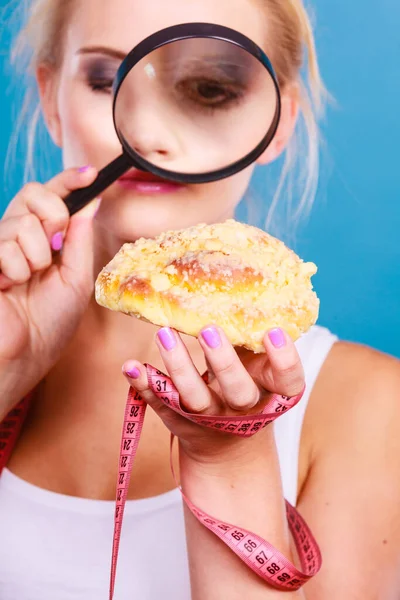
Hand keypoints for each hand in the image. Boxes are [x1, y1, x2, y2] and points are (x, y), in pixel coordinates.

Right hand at [0, 167, 98, 406]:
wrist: (23, 355)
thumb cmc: (50, 325)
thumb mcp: (76, 279)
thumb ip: (80, 238)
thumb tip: (92, 201)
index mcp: (45, 242)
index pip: (53, 199)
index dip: (69, 181)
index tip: (90, 173)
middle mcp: (19, 238)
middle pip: (34, 194)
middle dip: (53, 216)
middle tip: (53, 249)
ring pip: (22, 220)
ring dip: (36, 255)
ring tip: (27, 282)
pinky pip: (5, 243)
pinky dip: (16, 268)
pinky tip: (9, 287)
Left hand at [122, 325, 304, 461]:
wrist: (228, 445)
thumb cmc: (247, 386)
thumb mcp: (260, 368)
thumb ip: (253, 336)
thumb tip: (246, 277)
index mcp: (272, 392)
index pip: (289, 381)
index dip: (285, 360)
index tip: (272, 331)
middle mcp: (243, 408)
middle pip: (238, 392)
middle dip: (224, 363)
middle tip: (208, 329)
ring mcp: (210, 419)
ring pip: (195, 398)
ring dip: (179, 366)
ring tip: (164, 332)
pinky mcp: (179, 420)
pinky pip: (161, 404)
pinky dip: (145, 385)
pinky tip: (131, 366)